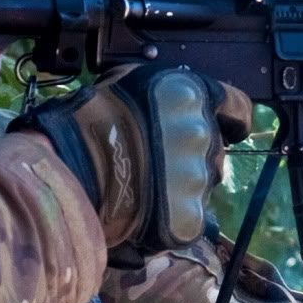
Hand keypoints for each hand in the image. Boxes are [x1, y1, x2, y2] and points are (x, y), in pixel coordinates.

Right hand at [15, 67, 252, 254]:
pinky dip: (172, 218)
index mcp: (192, 96)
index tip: (229, 128)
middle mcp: (203, 134)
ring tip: (141, 190)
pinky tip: (144, 214)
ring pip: (201, 185)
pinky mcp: (189, 217)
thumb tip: (167, 105)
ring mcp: (198, 178)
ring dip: (180, 187)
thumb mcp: (126, 84)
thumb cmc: (84, 121)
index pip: (237, 107)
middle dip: (191, 157)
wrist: (65, 171)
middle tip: (154, 164)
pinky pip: (188, 218)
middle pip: (213, 150)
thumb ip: (161, 97)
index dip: (231, 120)